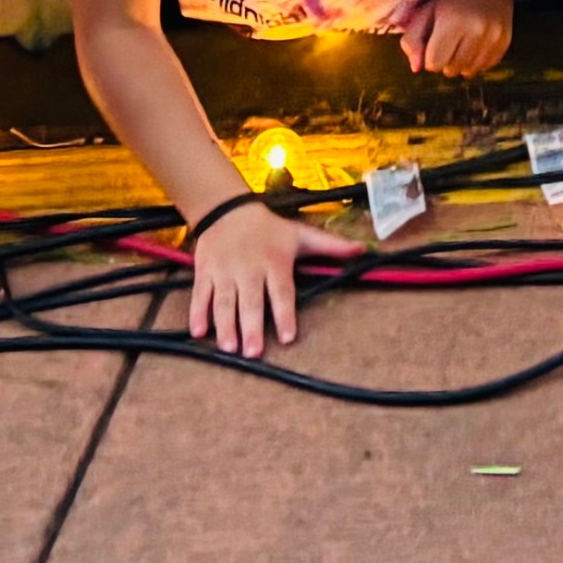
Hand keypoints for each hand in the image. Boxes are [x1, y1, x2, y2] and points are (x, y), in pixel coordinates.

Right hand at [187, 201, 356, 358]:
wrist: (228, 210)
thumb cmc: (270, 229)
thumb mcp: (301, 235)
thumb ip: (331, 246)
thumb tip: (364, 250)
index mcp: (275, 261)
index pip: (282, 291)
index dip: (285, 313)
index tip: (289, 336)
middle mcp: (249, 268)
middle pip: (251, 301)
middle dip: (251, 327)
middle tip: (254, 352)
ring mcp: (225, 271)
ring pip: (225, 301)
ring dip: (225, 325)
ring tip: (229, 348)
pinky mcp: (205, 272)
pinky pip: (201, 294)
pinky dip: (198, 313)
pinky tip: (198, 332)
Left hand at [402, 0, 516, 75]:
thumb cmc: (451, 0)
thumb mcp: (426, 12)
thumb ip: (412, 40)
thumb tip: (416, 69)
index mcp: (451, 22)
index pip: (434, 63)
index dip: (430, 56)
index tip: (434, 42)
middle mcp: (476, 31)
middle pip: (451, 70)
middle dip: (446, 60)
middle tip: (449, 40)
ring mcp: (493, 38)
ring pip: (468, 72)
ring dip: (461, 63)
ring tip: (462, 42)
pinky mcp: (504, 44)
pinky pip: (484, 68)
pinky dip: (476, 61)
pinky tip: (475, 44)